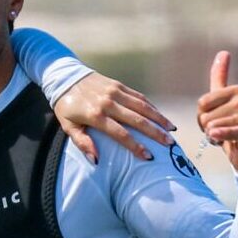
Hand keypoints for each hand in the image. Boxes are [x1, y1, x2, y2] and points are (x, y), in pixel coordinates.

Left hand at [55, 72, 174, 162]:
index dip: (136, 146)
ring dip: (159, 118)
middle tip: (170, 144)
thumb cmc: (66, 106)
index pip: (120, 133)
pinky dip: (151, 107)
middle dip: (155, 133)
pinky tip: (161, 116)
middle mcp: (108, 102)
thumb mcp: (68, 126)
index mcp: (95, 115)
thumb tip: (96, 160)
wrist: (65, 77)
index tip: (149, 156)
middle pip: (137, 120)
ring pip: (142, 106)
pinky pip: (139, 97)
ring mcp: (115, 91)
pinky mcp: (119, 84)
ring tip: (172, 130)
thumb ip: (82, 143)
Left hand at [197, 50, 237, 183]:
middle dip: (207, 129)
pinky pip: (231, 131)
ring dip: (214, 138)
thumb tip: (223, 52)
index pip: (202, 103)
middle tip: (220, 133)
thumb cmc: (232, 125)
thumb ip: (220, 77)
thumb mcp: (223, 100)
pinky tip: (216, 136)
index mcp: (237, 90)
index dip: (202, 117)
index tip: (214, 121)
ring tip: (225, 139)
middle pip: (205, 115)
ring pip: (213, 126)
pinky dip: (222, 135)